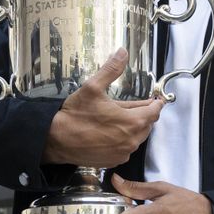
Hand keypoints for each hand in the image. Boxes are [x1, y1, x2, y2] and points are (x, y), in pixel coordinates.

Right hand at [42, 49, 163, 166]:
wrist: (56, 140)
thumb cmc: (74, 115)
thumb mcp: (93, 87)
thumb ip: (111, 69)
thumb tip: (122, 53)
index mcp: (132, 121)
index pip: (155, 111)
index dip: (156, 103)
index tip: (156, 98)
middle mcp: (131, 140)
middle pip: (147, 125)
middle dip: (144, 114)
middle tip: (134, 105)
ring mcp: (123, 152)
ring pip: (137, 137)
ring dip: (134, 127)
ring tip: (120, 117)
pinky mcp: (114, 160)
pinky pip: (126, 149)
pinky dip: (123, 140)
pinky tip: (111, 132)